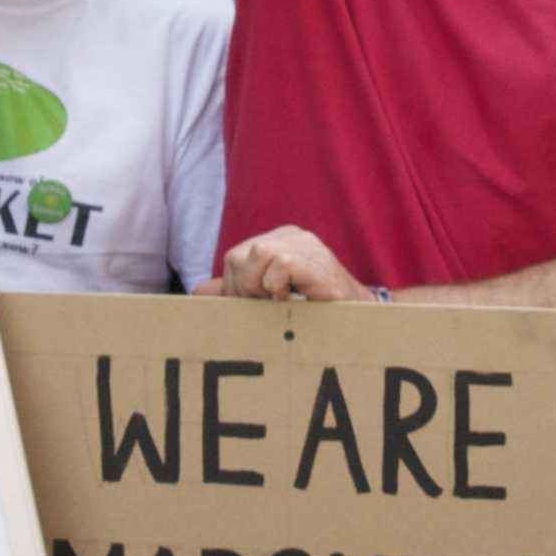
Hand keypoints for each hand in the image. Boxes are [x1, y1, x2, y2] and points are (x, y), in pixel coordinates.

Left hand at [197, 227, 364, 302]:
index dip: (237, 288)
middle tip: (270, 306)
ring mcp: (306, 244)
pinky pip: (279, 265)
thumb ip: (236, 291)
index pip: (235, 258)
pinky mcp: (316, 259)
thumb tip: (198, 291)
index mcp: (279, 240)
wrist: (357, 319)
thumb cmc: (314, 310)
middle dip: (245, 290)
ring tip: (281, 302)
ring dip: (261, 288)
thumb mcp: (269, 299)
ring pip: (256, 256)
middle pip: (238, 256)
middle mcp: (292, 236)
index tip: (259, 305)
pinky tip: (294, 299)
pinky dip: (279, 287)